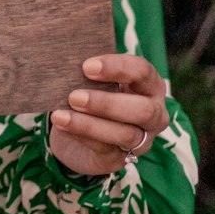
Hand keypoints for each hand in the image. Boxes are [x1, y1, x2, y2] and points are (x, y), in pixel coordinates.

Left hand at [49, 54, 169, 177]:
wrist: (79, 132)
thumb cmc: (92, 94)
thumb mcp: (95, 79)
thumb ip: (90, 69)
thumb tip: (66, 55)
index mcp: (150, 85)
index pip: (143, 71)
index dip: (118, 67)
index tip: (87, 67)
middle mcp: (154, 114)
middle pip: (143, 110)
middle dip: (107, 103)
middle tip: (74, 97)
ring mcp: (142, 140)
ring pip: (125, 134)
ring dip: (90, 124)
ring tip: (60, 116)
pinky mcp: (122, 158)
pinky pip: (105, 149)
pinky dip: (82, 136)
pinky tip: (63, 126)